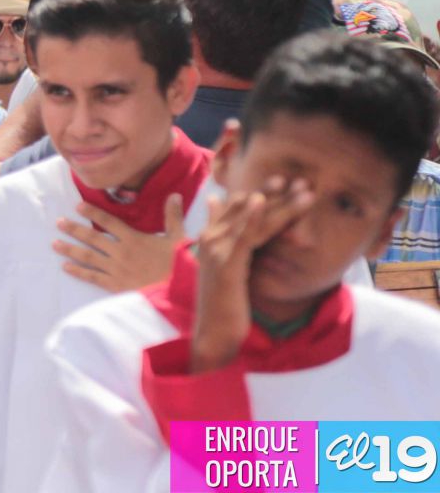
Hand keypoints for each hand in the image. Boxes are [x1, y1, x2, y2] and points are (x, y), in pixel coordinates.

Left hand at [54, 193, 186, 291]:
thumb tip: (174, 194)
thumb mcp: (179, 239)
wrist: (181, 294)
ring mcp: (116, 270)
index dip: (92, 213)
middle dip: (74, 229)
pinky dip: (78, 272)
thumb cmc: (180, 265)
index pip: (109, 222)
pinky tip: (65, 267)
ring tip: (54, 243)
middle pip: (92, 238)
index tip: (77, 206)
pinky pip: (93, 277)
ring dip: (70, 249)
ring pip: (88, 257)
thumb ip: (173, 216)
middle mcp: (121, 252)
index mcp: (134, 239)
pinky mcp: (116, 286)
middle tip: (58, 222)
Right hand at [190, 175, 312, 373]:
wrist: (213, 334)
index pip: (238, 208)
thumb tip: (217, 208)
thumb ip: (227, 242)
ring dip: (277, 201)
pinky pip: (243, 236)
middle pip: (246, 208)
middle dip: (273, 192)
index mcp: (211, 238)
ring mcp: (217, 249)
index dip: (262, 193)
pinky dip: (252, 217)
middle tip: (297, 178)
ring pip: (251, 219)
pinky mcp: (226, 263)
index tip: (284, 182)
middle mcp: (211, 238)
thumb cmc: (224, 305)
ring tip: (299, 188)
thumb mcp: (227, 271)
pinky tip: (263, 202)